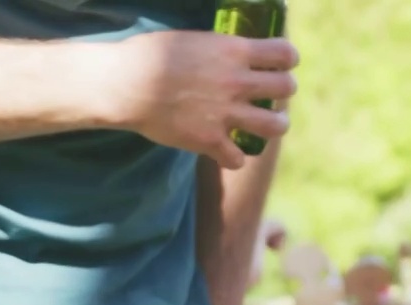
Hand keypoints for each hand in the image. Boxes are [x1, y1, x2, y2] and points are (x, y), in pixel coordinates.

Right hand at [104, 31, 298, 168]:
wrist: (123, 83)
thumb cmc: (149, 55)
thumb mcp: (192, 39)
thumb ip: (221, 48)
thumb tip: (236, 52)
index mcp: (233, 51)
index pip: (285, 54)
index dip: (287, 59)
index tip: (281, 64)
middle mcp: (236, 82)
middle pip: (287, 88)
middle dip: (283, 89)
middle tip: (272, 93)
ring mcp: (226, 113)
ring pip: (277, 126)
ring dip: (275, 124)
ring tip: (266, 123)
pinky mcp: (210, 141)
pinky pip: (239, 158)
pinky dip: (233, 157)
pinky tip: (226, 151)